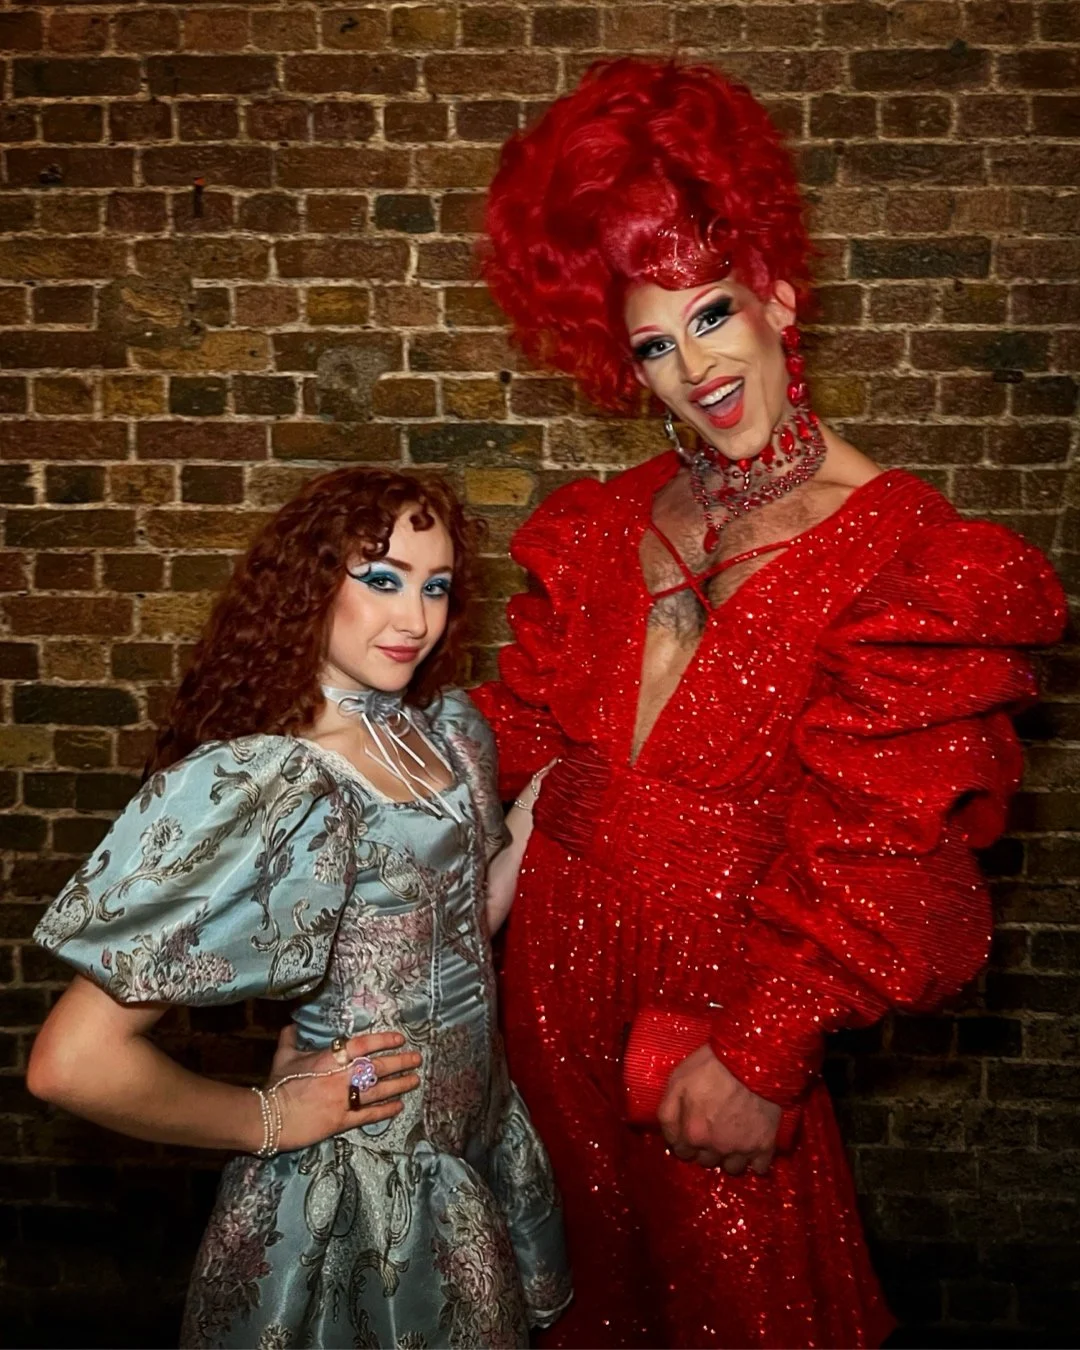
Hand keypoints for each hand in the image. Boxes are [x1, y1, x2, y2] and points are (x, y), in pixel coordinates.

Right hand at [265, 1026, 421, 1152]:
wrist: (270, 1117)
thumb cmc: (277, 1085)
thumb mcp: (283, 1057)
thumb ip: (290, 1040)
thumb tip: (290, 1026)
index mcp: (330, 1058)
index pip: (364, 1044)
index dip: (384, 1040)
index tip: (399, 1038)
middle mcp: (342, 1077)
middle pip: (378, 1067)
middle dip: (400, 1062)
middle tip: (417, 1059)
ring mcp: (344, 1099)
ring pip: (379, 1090)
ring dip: (399, 1084)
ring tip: (415, 1080)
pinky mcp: (342, 1121)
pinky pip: (369, 1115)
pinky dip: (386, 1110)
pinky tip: (399, 1106)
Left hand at [657, 1043, 780, 1175]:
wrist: (751, 1059)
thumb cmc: (712, 1065)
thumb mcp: (678, 1080)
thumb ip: (668, 1111)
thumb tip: (669, 1135)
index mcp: (693, 1134)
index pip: (682, 1152)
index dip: (684, 1141)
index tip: (690, 1130)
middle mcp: (716, 1148)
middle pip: (706, 1161)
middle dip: (706, 1149)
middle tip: (712, 1130)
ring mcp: (741, 1149)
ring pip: (731, 1168)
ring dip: (729, 1157)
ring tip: (732, 1139)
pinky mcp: (765, 1146)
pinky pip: (758, 1168)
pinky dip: (755, 1161)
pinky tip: (752, 1146)